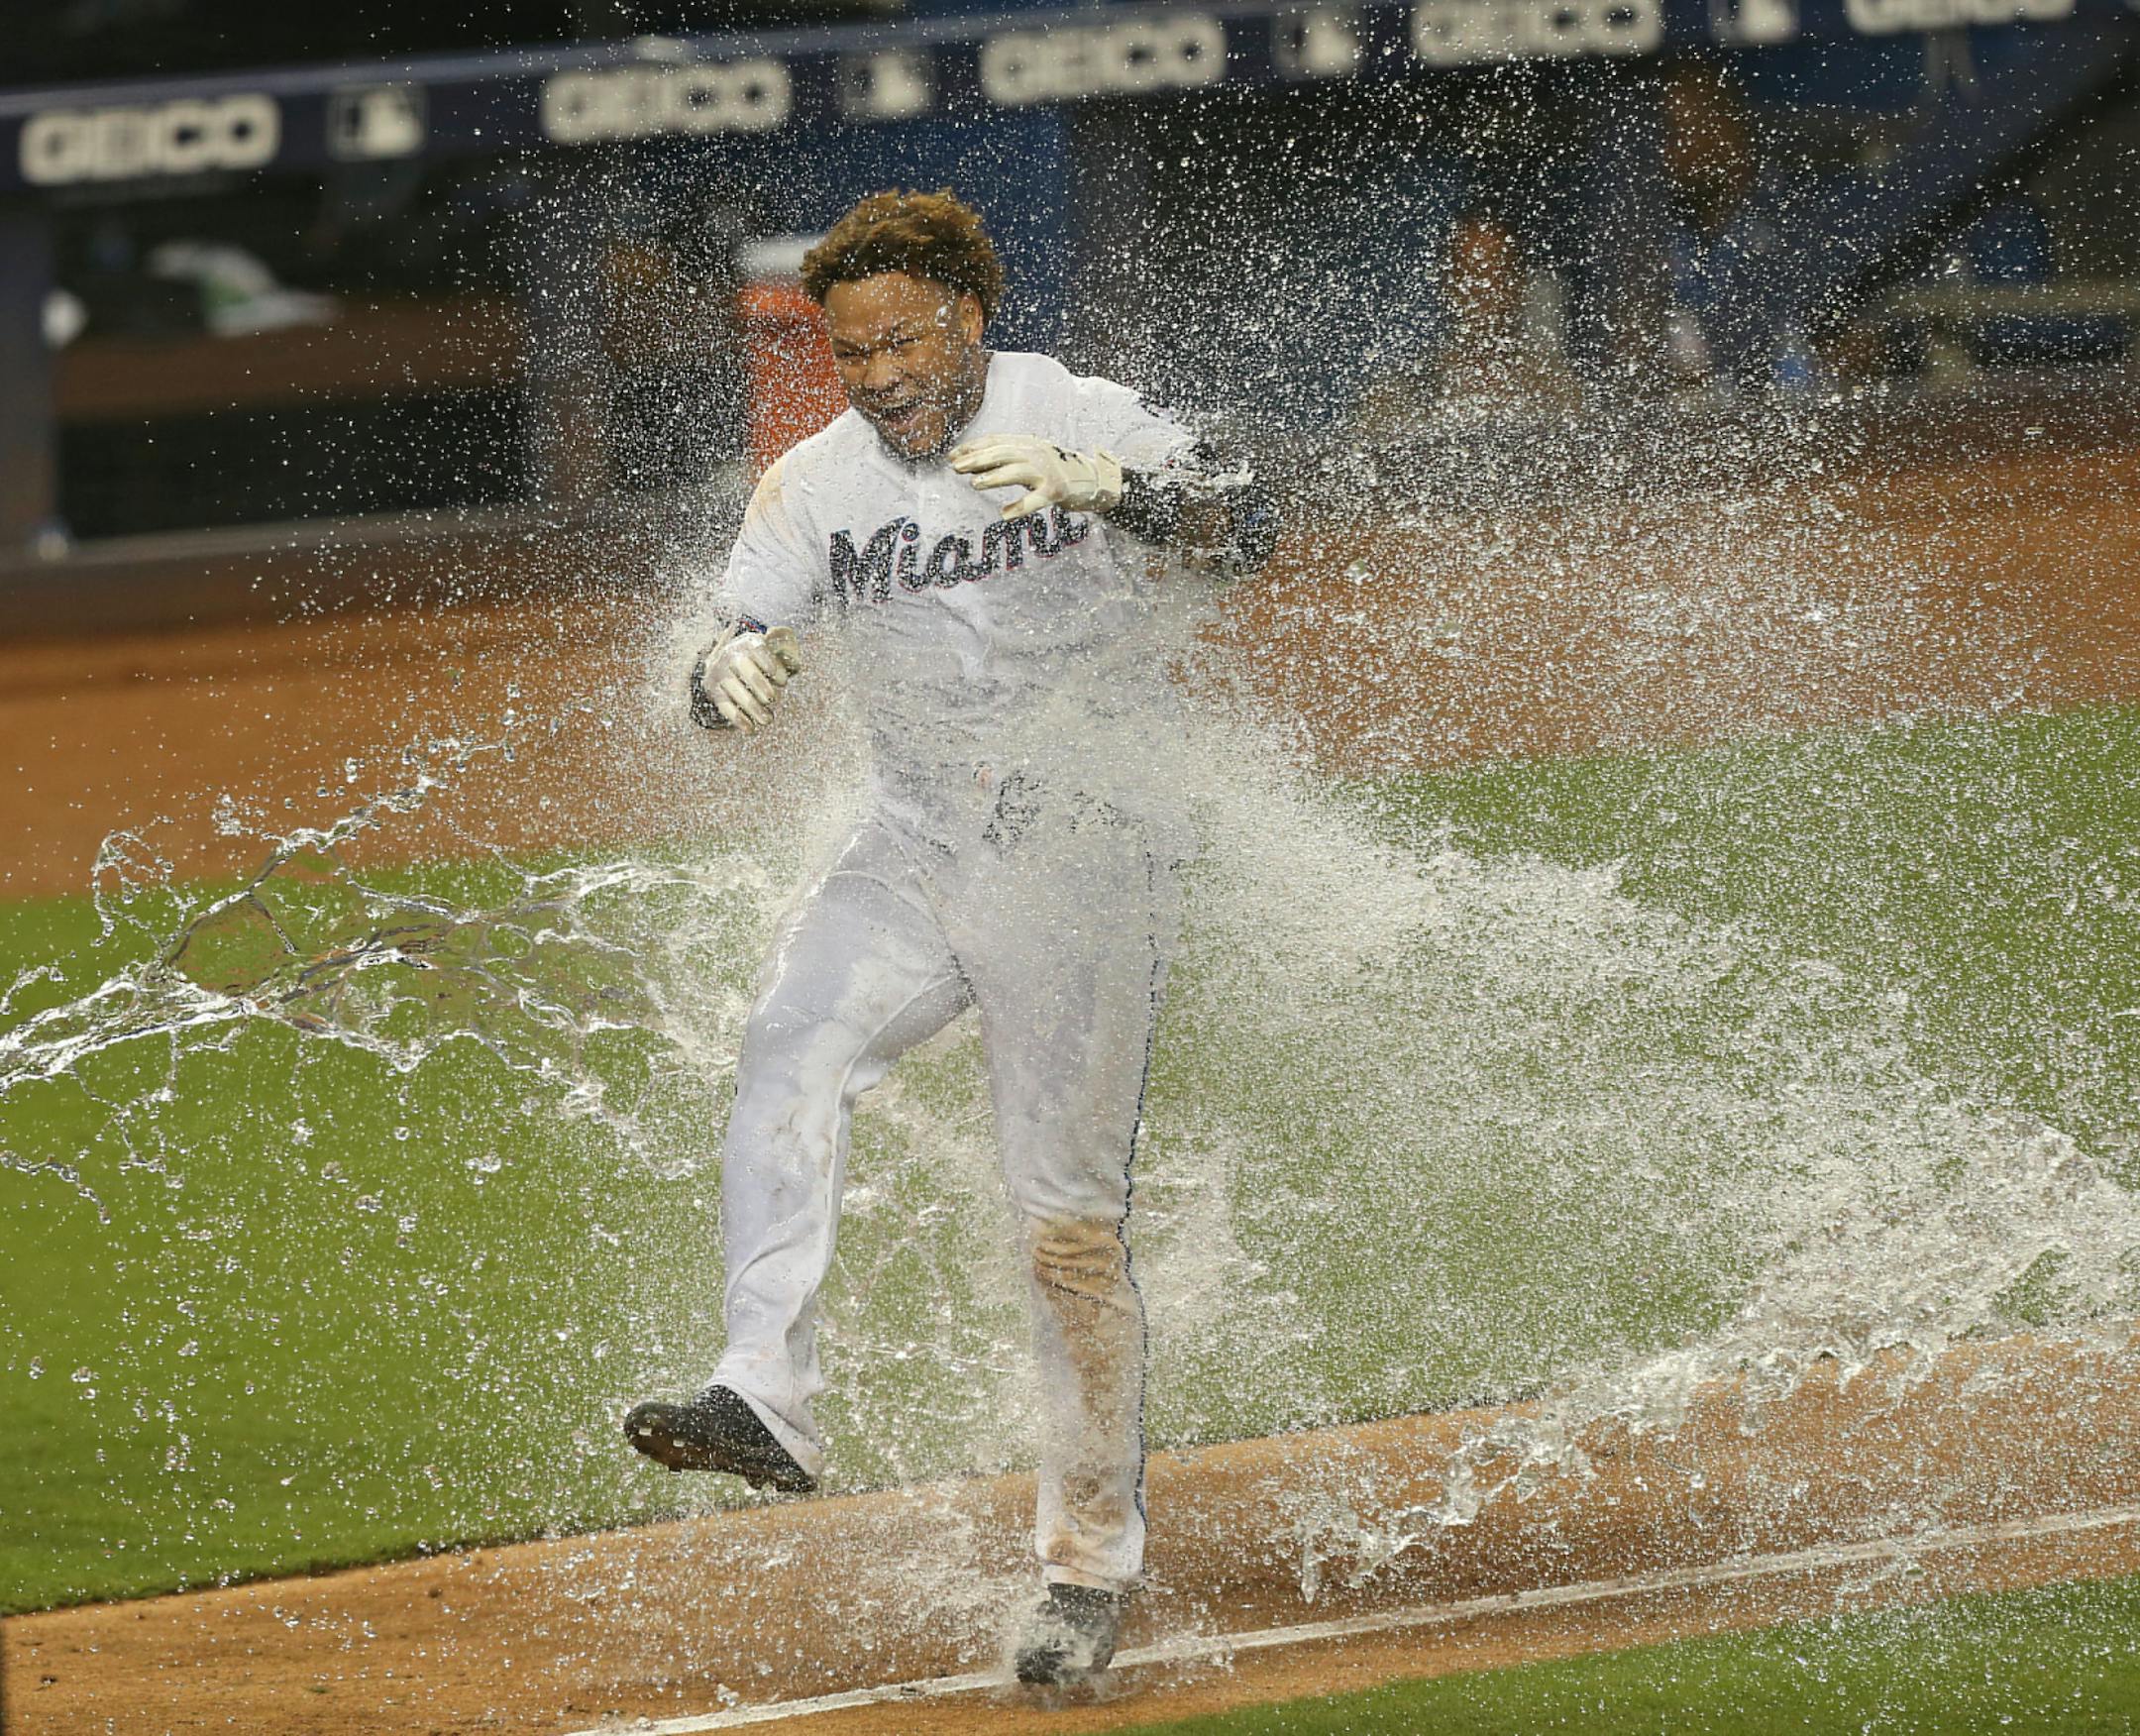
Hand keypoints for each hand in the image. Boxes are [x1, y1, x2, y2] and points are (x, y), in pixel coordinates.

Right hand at [695, 625, 801, 731]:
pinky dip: (738, 719)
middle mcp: (731, 654)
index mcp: (750, 643)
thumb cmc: (761, 659)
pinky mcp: (714, 690)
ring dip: (753, 708)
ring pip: (737, 691)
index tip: (783, 681)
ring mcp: (720, 673)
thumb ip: (787, 655)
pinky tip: (751, 729)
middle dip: (762, 687)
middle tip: (773, 699)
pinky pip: (725, 706)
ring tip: (768, 719)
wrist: (728, 662)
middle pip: (747, 671)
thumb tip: (794, 665)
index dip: (772, 665)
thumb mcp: (773, 650)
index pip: (759, 650)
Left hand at [949, 434, 1122, 520]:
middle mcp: (1037, 453)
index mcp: (1028, 443)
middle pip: (1002, 453)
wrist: (1094, 479)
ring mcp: (1048, 471)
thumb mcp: (1030, 459)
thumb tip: (970, 466)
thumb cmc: (1056, 471)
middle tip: (957, 468)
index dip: (973, 447)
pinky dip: (1020, 507)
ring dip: (994, 477)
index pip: (996, 441)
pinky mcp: (1057, 490)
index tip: (953, 455)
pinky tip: (1005, 514)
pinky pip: (1036, 499)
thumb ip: (1005, 461)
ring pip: (1016, 472)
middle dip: (977, 460)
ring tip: (975, 484)